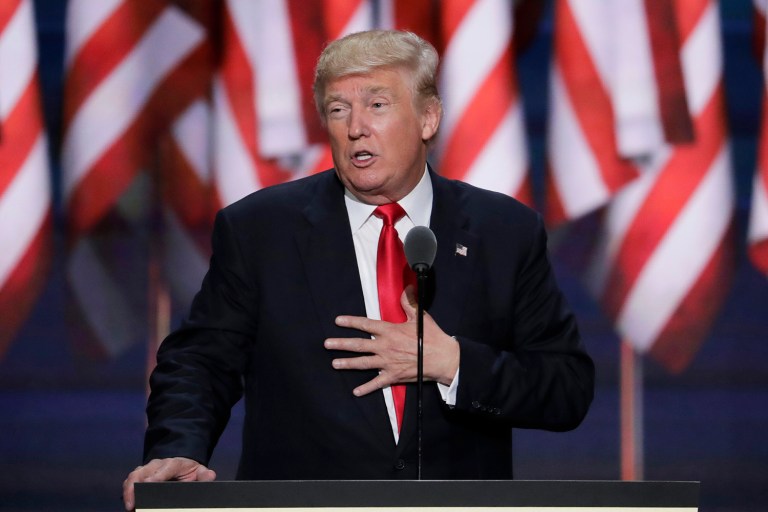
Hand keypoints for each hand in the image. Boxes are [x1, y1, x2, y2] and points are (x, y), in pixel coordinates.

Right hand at [122, 457, 215, 510]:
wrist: (179, 463)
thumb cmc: (188, 470)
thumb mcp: (199, 471)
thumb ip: (204, 475)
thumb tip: (210, 476)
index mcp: (173, 463)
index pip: (164, 468)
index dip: (156, 476)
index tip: (149, 483)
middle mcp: (156, 465)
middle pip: (142, 472)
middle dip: (135, 486)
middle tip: (133, 503)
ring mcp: (146, 469)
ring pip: (133, 476)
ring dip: (128, 490)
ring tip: (129, 506)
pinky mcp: (139, 475)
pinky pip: (130, 481)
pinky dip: (127, 491)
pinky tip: (129, 504)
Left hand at [324, 286, 458, 395]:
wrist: (443, 358)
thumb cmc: (432, 337)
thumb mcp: (420, 317)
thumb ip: (409, 303)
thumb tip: (407, 288)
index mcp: (390, 331)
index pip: (366, 324)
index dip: (351, 322)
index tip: (338, 321)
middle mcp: (385, 346)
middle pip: (358, 345)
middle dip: (341, 344)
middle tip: (327, 344)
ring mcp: (387, 362)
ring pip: (362, 363)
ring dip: (347, 363)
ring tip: (334, 363)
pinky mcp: (393, 375)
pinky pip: (377, 383)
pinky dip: (366, 388)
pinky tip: (356, 391)